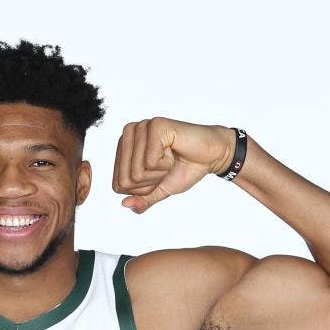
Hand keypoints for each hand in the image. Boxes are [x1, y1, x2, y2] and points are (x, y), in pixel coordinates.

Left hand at [112, 118, 234, 212]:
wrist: (211, 157)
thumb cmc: (184, 169)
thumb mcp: (158, 190)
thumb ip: (141, 199)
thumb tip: (124, 204)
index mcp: (124, 148)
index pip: (118, 185)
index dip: (141, 190)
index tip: (157, 176)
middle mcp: (129, 134)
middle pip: (125, 180)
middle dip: (149, 183)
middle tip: (165, 169)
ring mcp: (141, 128)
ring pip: (136, 172)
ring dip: (159, 174)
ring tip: (170, 159)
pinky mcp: (155, 125)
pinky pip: (151, 161)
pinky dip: (166, 164)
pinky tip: (174, 151)